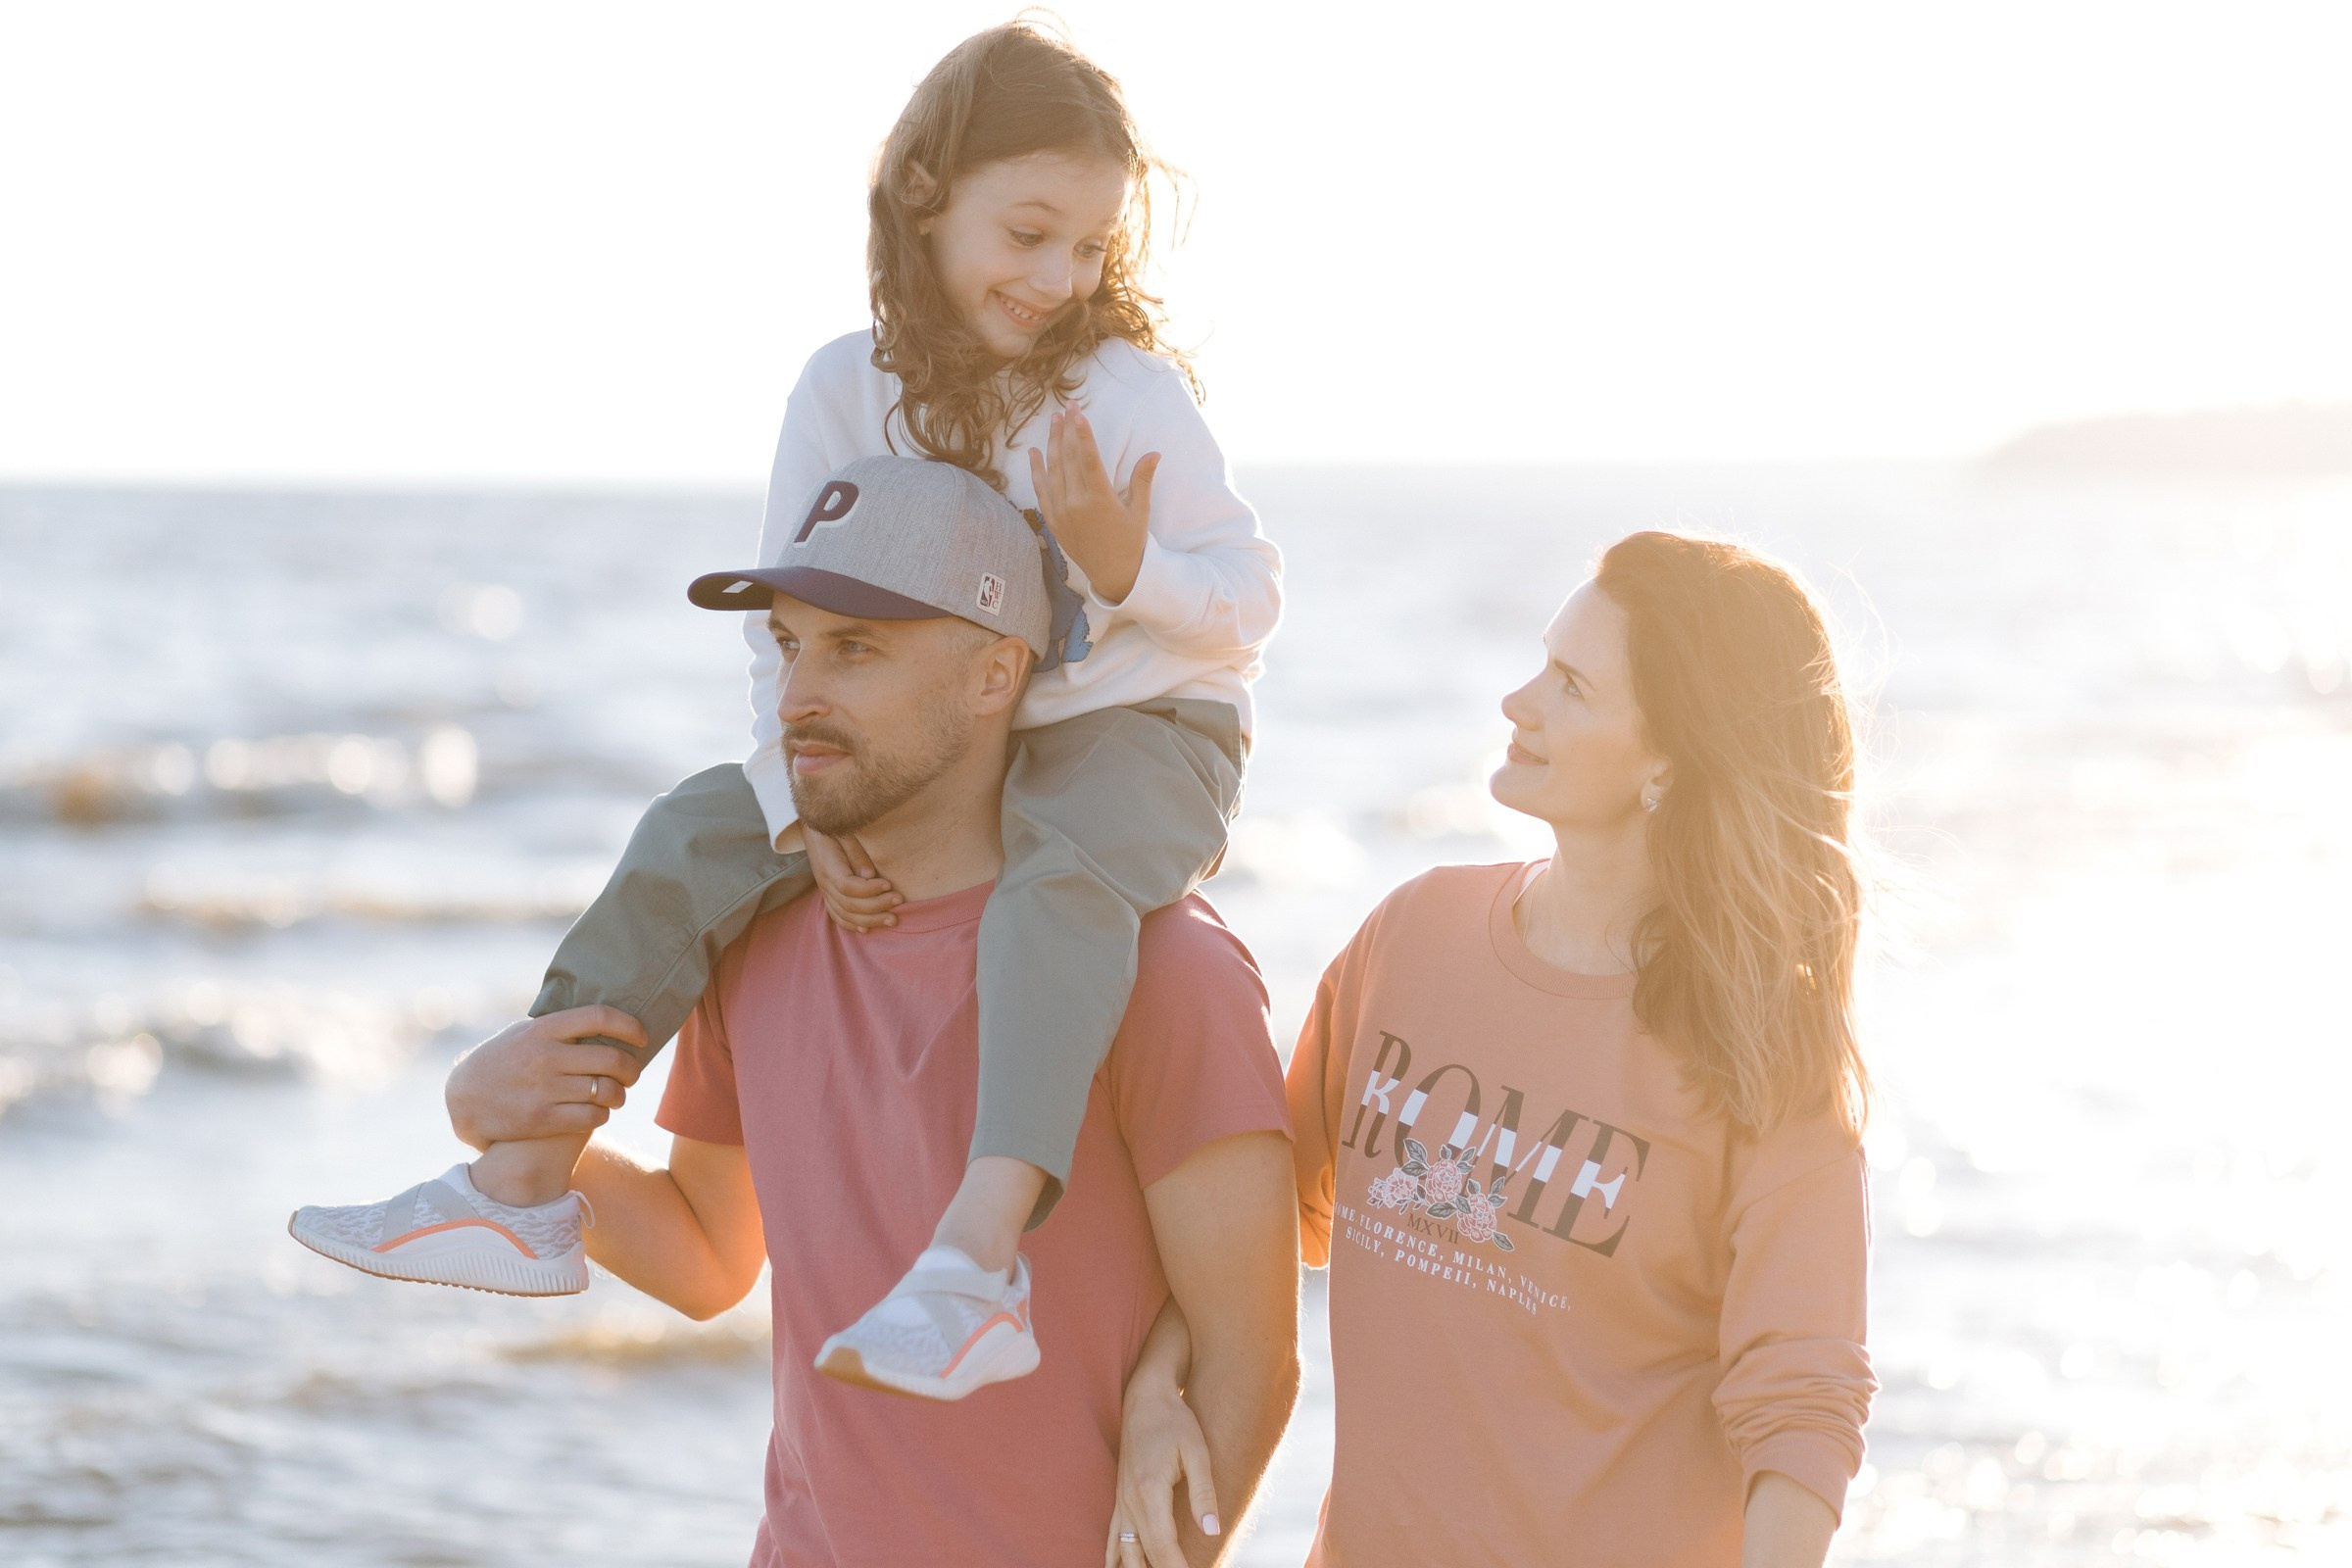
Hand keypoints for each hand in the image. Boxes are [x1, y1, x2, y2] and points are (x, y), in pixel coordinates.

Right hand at [444, 1007, 648, 1149]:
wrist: (463, 1100)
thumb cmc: (502, 1061)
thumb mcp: (523, 1033)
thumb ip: (558, 1026)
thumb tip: (602, 1018)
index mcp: (544, 1029)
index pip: (599, 1017)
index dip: (629, 1025)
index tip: (642, 1036)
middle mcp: (546, 1056)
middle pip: (612, 1059)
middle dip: (632, 1069)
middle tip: (632, 1073)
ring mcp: (544, 1089)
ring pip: (607, 1091)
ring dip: (619, 1095)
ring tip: (616, 1095)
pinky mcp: (542, 1119)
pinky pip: (593, 1116)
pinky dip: (602, 1115)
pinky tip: (598, 1112)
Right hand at [804, 827, 899, 931]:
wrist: (813, 828)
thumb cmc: (834, 827)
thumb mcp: (845, 833)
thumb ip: (856, 853)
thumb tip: (869, 875)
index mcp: (828, 866)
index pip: (847, 886)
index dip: (869, 890)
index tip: (890, 885)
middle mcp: (824, 882)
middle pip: (848, 904)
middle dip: (876, 907)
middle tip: (899, 901)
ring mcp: (824, 890)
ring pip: (844, 914)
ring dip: (869, 920)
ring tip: (892, 919)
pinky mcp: (827, 894)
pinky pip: (836, 915)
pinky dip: (852, 924)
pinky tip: (868, 928)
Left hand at [1028, 406, 1154, 604]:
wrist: (1112, 575)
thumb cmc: (1131, 542)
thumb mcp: (1140, 511)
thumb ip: (1142, 480)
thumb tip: (1154, 453)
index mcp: (1100, 499)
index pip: (1087, 458)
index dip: (1082, 432)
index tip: (1077, 411)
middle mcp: (1076, 504)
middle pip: (1068, 458)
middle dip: (1067, 429)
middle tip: (1067, 406)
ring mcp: (1061, 512)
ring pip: (1053, 469)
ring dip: (1053, 443)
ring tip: (1054, 420)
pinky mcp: (1053, 520)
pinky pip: (1041, 489)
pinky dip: (1036, 470)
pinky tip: (1034, 451)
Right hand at [1108, 1374, 1221, 1567]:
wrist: (1146, 1399)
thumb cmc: (1175, 1422)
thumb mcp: (1197, 1452)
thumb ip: (1204, 1493)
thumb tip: (1212, 1531)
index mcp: (1150, 1491)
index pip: (1163, 1546)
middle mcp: (1130, 1501)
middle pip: (1144, 1555)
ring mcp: (1121, 1502)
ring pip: (1124, 1552)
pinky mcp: (1119, 1499)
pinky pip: (1113, 1538)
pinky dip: (1116, 1559)